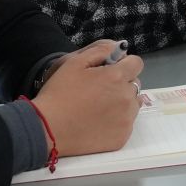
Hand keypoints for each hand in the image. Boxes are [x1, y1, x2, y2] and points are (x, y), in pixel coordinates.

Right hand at [31, 40, 143, 156]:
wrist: (48, 128)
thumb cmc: (60, 93)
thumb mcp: (75, 62)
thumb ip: (101, 51)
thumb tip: (119, 49)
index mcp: (117, 77)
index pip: (136, 63)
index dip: (124, 64)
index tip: (111, 70)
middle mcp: (127, 97)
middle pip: (135, 84)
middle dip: (122, 83)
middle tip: (101, 90)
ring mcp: (126, 119)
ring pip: (133, 104)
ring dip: (123, 102)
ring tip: (100, 107)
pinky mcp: (123, 136)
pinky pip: (127, 123)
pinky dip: (118, 120)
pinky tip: (99, 122)